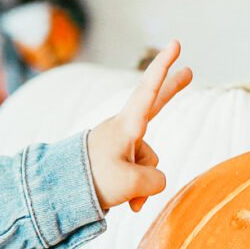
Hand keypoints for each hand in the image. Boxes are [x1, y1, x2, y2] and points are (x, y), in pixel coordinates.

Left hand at [86, 41, 192, 212]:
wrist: (60, 194)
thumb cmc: (94, 180)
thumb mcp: (132, 183)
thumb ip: (155, 180)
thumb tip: (154, 180)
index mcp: (126, 126)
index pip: (149, 91)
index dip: (163, 68)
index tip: (175, 45)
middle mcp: (125, 131)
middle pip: (155, 106)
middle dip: (172, 91)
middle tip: (189, 72)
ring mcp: (121, 146)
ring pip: (149, 164)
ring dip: (141, 184)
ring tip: (120, 192)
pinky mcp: (118, 162)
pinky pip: (140, 177)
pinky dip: (137, 191)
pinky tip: (129, 204)